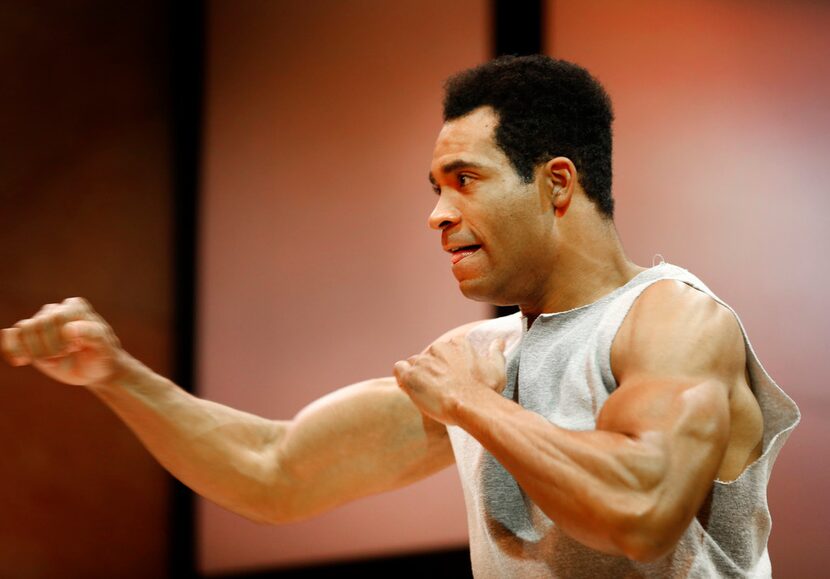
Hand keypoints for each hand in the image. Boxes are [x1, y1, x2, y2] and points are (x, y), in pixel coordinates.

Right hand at [1, 297, 128, 386]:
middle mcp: (55, 310)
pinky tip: (21, 361)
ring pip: (23, 330)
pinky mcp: (28, 338)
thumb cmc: (102, 355)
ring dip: (36, 351)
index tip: (76, 348)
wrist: (95, 369)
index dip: (61, 338)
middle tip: (64, 356)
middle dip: (49, 348)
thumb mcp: (104, 346)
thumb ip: (91, 334)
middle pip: (38, 324)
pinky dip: (12, 349)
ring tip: (53, 359)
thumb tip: (68, 328)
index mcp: (75, 307)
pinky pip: (11, 336)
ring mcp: (40, 323)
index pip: (56, 317)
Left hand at [393, 336, 505, 424]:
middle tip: (438, 388)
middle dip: (430, 370)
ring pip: (413, 364)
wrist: (472, 405)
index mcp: (457, 344)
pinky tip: (409, 388)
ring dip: (417, 375)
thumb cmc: (485, 389)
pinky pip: (399, 369)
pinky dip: (401, 377)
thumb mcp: (496, 368)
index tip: (448, 377)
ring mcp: (423, 361)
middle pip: (427, 356)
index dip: (444, 364)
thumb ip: (496, 352)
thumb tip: (499, 341)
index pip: (444, 349)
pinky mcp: (411, 375)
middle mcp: (438, 348)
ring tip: (425, 391)